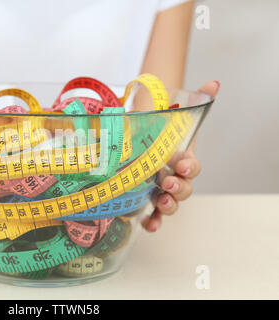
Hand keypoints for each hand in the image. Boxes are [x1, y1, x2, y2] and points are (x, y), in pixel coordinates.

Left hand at [144, 80, 219, 231]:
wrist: (137, 137)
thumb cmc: (157, 129)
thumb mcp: (170, 114)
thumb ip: (195, 99)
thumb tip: (213, 84)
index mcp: (181, 159)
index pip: (192, 167)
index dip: (189, 167)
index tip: (182, 164)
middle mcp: (173, 178)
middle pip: (184, 189)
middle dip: (178, 188)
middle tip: (167, 184)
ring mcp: (160, 191)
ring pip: (171, 204)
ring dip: (168, 207)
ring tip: (161, 204)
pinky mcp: (146, 200)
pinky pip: (152, 215)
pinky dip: (152, 222)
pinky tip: (148, 224)